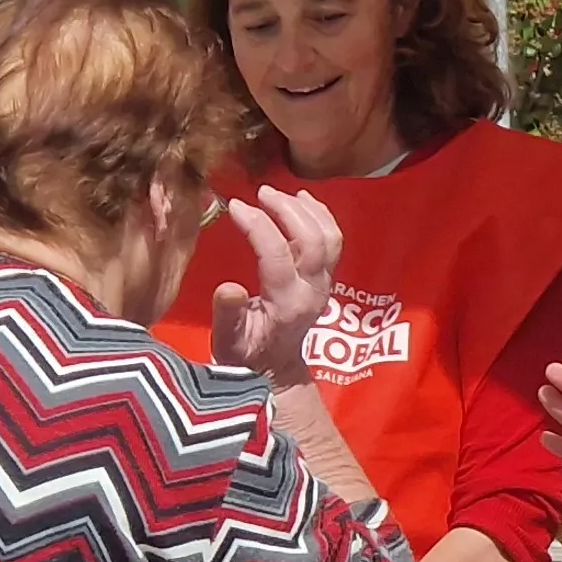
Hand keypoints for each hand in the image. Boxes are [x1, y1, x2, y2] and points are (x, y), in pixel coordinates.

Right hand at [208, 188, 340, 381]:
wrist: (275, 369)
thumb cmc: (246, 355)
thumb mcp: (228, 343)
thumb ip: (228, 316)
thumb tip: (229, 287)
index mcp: (287, 305)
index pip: (277, 255)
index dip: (257, 225)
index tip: (234, 206)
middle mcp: (313, 291)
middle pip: (313, 240)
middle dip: (287, 209)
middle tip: (260, 192)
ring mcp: (324, 283)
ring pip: (330, 236)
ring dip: (307, 209)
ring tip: (279, 193)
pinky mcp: (327, 277)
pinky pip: (333, 239)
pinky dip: (320, 215)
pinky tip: (301, 199)